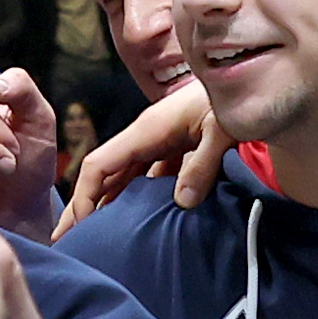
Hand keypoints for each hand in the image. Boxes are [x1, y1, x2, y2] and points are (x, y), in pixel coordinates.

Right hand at [54, 77, 225, 238]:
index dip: (85, 197)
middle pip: (104, 175)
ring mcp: (160, 142)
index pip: (99, 165)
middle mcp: (146, 137)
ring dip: (108, 205)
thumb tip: (182, 202)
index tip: (80, 229)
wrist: (252, 77)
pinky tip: (138, 221)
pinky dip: (137, 199)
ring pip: (123, 178)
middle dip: (82, 207)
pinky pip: (147, 178)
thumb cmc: (235, 97)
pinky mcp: (177, 148)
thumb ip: (203, 165)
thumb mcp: (222, 129)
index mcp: (146, 131)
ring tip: (97, 237)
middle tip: (65, 241)